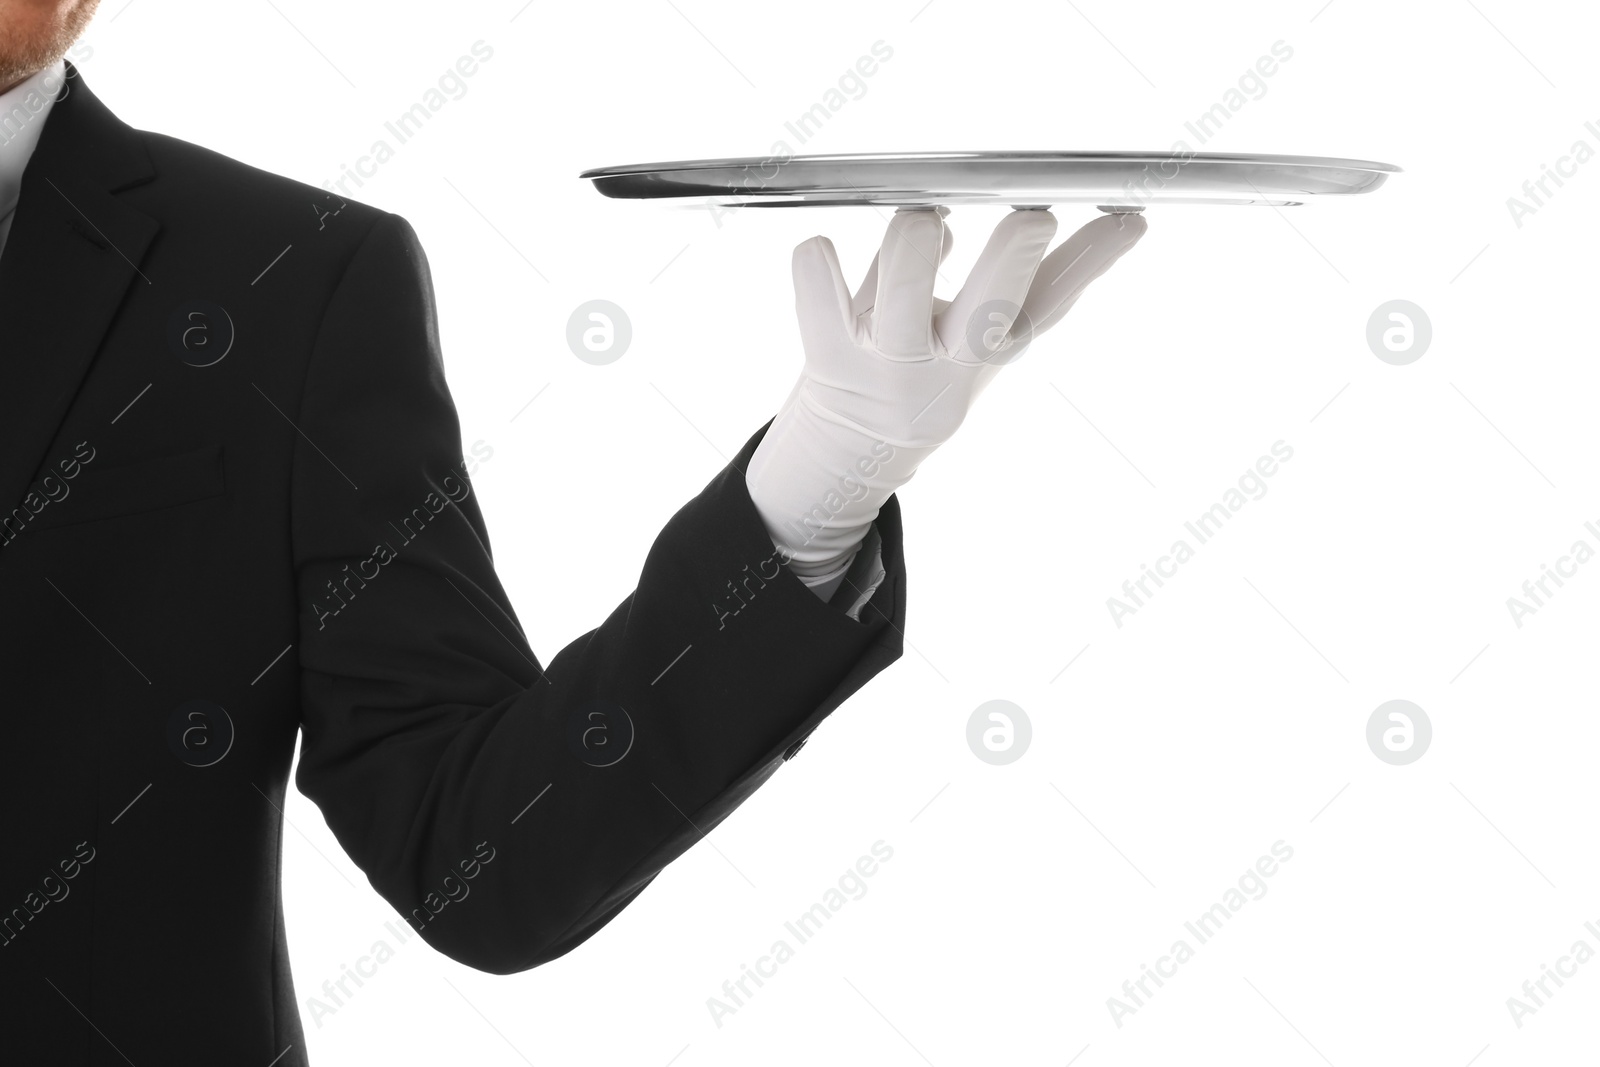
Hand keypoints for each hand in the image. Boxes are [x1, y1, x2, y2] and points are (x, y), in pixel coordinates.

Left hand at [746, 206, 1147, 578]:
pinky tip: (822, 251)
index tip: (1125, 220)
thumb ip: (1007, 278)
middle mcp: (948, 364)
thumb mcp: (977, 336)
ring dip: (914, 240)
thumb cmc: (921, 366)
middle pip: (989, 311)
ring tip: (919, 225)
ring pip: (906, 286)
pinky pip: (819, 290)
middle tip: (1028, 218)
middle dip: (1011, 259)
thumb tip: (1039, 220)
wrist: (851, 450)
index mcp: (994, 348)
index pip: (1053, 301)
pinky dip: (817, 263)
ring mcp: (888, 365)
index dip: (1090, 261)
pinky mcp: (829, 359)